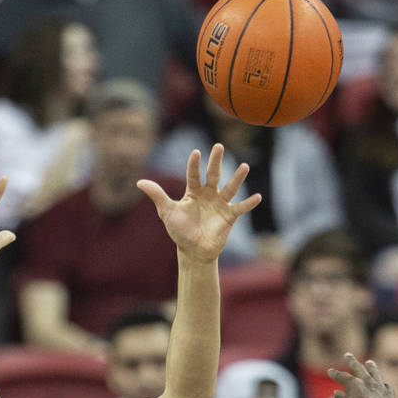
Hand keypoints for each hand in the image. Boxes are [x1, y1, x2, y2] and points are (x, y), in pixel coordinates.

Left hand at [137, 143, 261, 261]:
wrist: (193, 250)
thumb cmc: (180, 230)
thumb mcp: (167, 212)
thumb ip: (157, 196)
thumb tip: (139, 182)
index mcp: (193, 192)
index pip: (193, 175)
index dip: (194, 165)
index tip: (196, 153)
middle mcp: (209, 194)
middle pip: (213, 175)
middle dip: (216, 161)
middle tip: (218, 146)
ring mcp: (220, 204)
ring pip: (230, 188)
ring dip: (237, 178)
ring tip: (244, 167)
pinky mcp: (229, 216)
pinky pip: (240, 208)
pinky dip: (249, 203)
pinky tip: (257, 196)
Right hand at [329, 353, 395, 397]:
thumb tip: (339, 392)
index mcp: (354, 385)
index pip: (342, 376)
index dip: (335, 373)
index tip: (330, 371)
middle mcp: (368, 383)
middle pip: (359, 368)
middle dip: (351, 361)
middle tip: (348, 355)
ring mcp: (381, 389)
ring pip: (376, 374)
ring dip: (371, 367)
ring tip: (369, 363)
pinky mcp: (391, 396)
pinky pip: (386, 387)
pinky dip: (382, 385)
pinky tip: (381, 384)